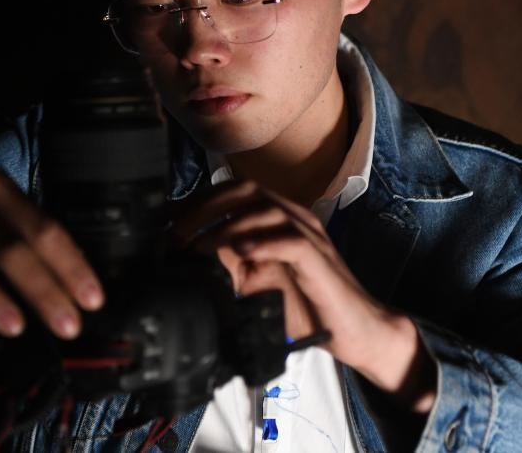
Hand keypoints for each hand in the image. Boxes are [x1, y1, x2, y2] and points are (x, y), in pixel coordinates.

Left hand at [170, 179, 434, 410]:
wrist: (355, 331)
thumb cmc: (309, 305)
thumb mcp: (257, 280)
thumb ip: (231, 261)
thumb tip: (190, 250)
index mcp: (279, 218)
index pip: (234, 192)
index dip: (197, 201)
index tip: (166, 219)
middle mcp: (296, 218)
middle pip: (246, 191)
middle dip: (205, 207)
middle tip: (175, 232)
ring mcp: (310, 236)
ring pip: (266, 210)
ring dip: (226, 225)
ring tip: (197, 245)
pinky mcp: (320, 261)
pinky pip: (291, 241)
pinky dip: (262, 243)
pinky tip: (240, 253)